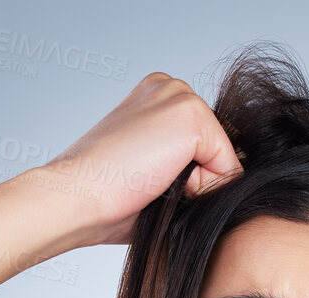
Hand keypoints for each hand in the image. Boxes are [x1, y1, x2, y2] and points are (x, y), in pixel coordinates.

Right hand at [39, 72, 244, 247]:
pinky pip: (229, 169)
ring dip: (198, 187)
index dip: (191, 178)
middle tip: (148, 183)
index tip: (147, 180)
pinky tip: (160, 181)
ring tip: (153, 182)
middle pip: (221, 152)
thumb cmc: (107, 199)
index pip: (209, 145)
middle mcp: (171, 87)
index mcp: (158, 96)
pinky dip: (203, 189)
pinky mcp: (193, 116)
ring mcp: (182, 97)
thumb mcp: (155, 174)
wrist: (77, 198)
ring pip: (225, 161)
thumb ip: (189, 167)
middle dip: (198, 181)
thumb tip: (232, 183)